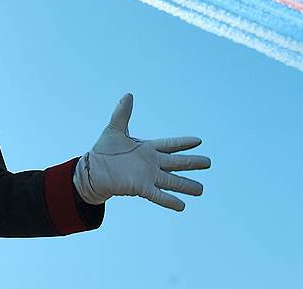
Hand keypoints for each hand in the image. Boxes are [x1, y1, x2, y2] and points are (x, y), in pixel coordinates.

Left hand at [73, 93, 210, 211]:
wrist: (93, 171)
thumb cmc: (104, 151)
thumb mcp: (114, 129)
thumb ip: (122, 113)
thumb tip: (128, 95)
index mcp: (147, 148)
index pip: (169, 144)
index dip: (183, 142)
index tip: (198, 141)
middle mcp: (151, 163)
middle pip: (176, 162)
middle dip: (192, 163)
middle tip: (208, 162)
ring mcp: (148, 177)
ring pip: (172, 181)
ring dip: (186, 185)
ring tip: (201, 190)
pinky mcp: (141, 188)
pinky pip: (158, 195)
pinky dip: (169, 200)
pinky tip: (182, 206)